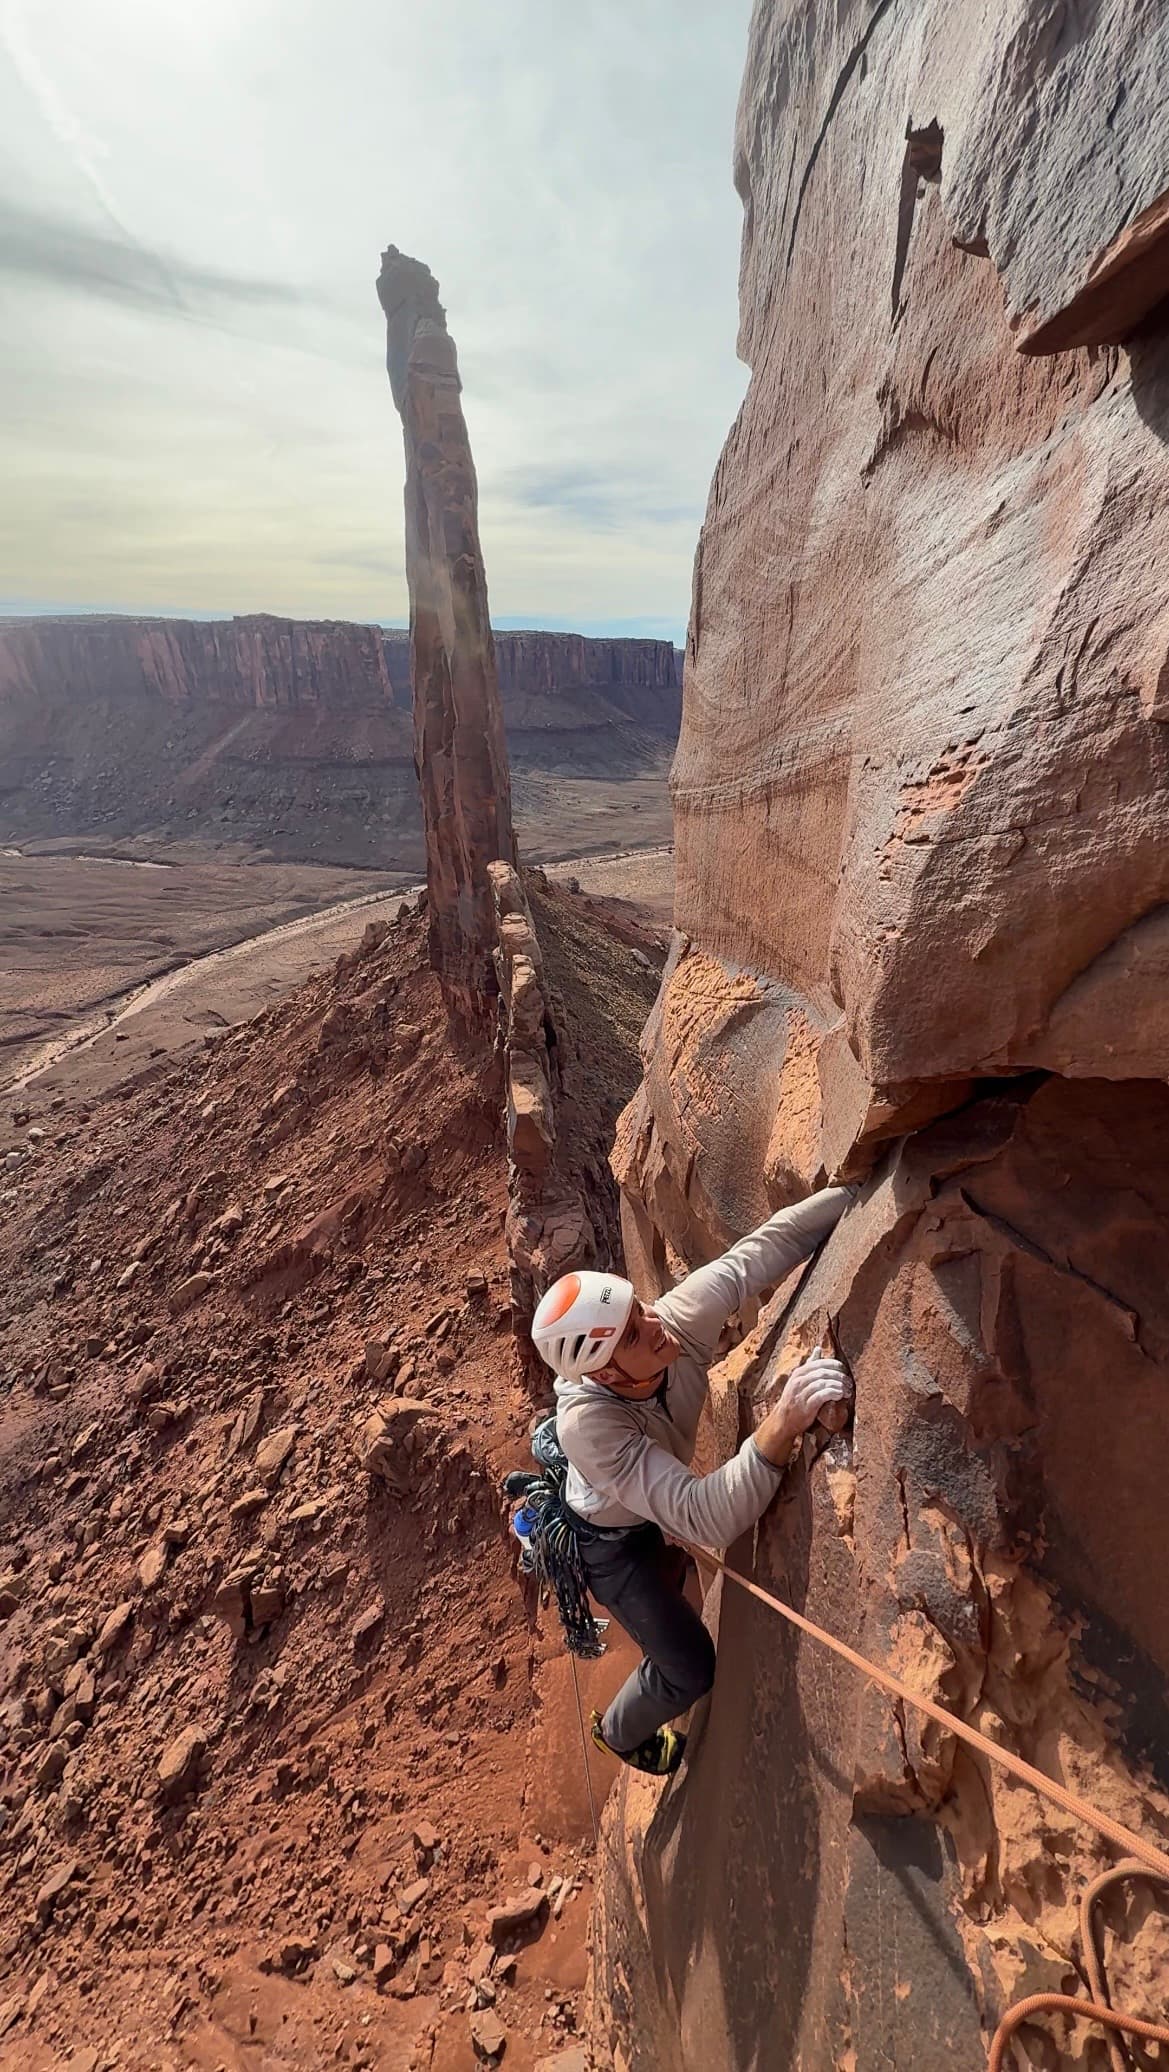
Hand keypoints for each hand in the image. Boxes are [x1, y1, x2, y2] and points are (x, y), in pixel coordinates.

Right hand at [754, 1345, 852, 1465]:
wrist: (783, 1420)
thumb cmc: (794, 1399)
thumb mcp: (798, 1379)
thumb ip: (809, 1365)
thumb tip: (818, 1348)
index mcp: (799, 1372)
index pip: (820, 1363)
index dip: (835, 1365)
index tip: (844, 1370)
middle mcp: (799, 1380)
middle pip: (823, 1372)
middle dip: (839, 1376)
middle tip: (849, 1382)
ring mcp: (801, 1393)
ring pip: (823, 1383)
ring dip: (839, 1385)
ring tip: (847, 1390)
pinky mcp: (806, 1405)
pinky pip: (822, 1395)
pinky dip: (833, 1393)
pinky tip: (840, 1395)